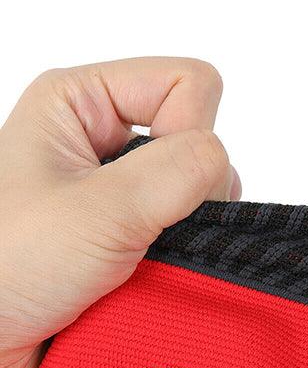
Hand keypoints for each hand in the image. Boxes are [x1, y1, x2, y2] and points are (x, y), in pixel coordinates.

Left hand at [0, 57, 238, 367]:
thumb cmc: (5, 272)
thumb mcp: (97, 210)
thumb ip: (177, 171)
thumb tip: (224, 164)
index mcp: (81, 104)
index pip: (188, 85)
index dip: (193, 132)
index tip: (159, 190)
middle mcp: (102, 142)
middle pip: (199, 142)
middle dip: (194, 193)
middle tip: (152, 233)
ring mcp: (119, 194)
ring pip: (201, 196)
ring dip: (188, 237)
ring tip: (146, 266)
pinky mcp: (131, 239)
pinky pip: (191, 238)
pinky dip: (184, 263)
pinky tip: (153, 282)